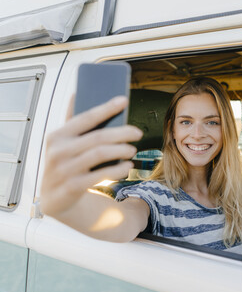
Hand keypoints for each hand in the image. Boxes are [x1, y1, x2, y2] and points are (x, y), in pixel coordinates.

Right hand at [40, 96, 142, 216]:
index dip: (105, 108)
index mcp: (57, 136)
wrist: (54, 198)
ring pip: (100, 154)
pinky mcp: (72, 187)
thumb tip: (77, 94)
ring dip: (121, 150)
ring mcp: (64, 170)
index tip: (124, 100)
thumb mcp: (64, 143)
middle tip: (138, 132)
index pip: (85, 118)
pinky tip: (128, 166)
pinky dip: (118, 170)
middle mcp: (58, 152)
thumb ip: (72, 121)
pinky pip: (100, 175)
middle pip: (98, 137)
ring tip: (133, 150)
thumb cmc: (66, 163)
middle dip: (122, 133)